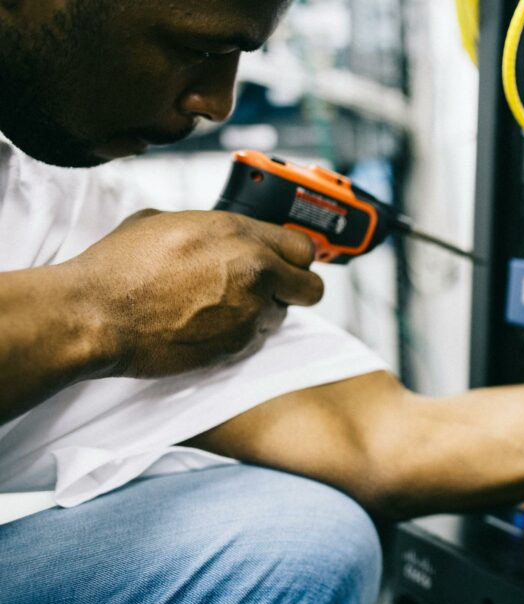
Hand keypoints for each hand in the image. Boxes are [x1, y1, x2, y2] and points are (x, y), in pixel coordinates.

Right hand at [68, 208, 323, 377]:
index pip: (303, 247)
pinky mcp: (237, 345)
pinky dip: (240, 333)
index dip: (295, 257)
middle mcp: (255, 271)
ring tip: (223, 306)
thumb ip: (210, 229)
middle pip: (311, 287)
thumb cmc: (120, 268)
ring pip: (283, 315)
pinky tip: (208, 324)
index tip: (286, 263)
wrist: (97, 315)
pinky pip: (255, 338)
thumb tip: (222, 235)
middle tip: (274, 290)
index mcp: (240, 233)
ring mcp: (249, 312)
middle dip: (297, 288)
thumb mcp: (165, 222)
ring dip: (264, 312)